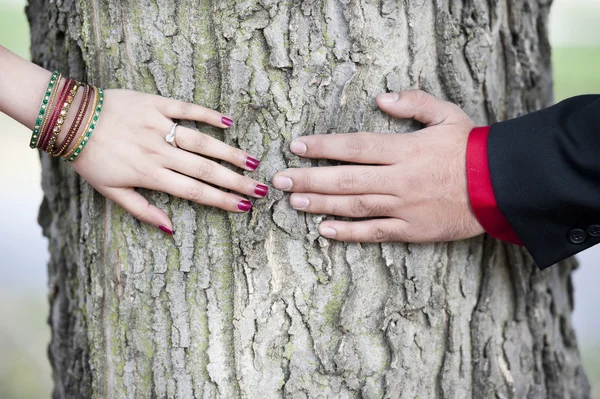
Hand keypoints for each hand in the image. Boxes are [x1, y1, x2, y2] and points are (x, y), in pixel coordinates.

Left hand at [72, 89, 266, 233]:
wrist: (70, 119)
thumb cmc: (90, 159)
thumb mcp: (111, 192)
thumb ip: (142, 210)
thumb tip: (170, 228)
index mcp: (150, 175)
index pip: (194, 192)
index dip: (221, 201)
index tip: (244, 207)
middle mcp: (159, 152)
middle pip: (205, 170)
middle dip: (236, 182)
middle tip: (261, 189)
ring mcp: (159, 126)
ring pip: (201, 141)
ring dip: (228, 153)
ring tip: (251, 163)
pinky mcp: (154, 104)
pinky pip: (185, 108)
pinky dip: (207, 114)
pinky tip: (228, 123)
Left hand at [272, 90, 484, 242]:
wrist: (503, 186)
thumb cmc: (473, 148)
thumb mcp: (448, 114)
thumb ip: (413, 103)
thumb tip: (381, 96)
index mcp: (405, 150)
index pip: (354, 146)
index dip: (323, 146)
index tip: (297, 146)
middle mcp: (399, 179)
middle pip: (346, 178)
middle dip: (309, 178)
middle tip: (280, 179)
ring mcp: (404, 206)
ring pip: (354, 205)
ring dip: (321, 203)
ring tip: (293, 201)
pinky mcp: (412, 229)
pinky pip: (376, 232)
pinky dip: (349, 233)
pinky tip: (325, 230)